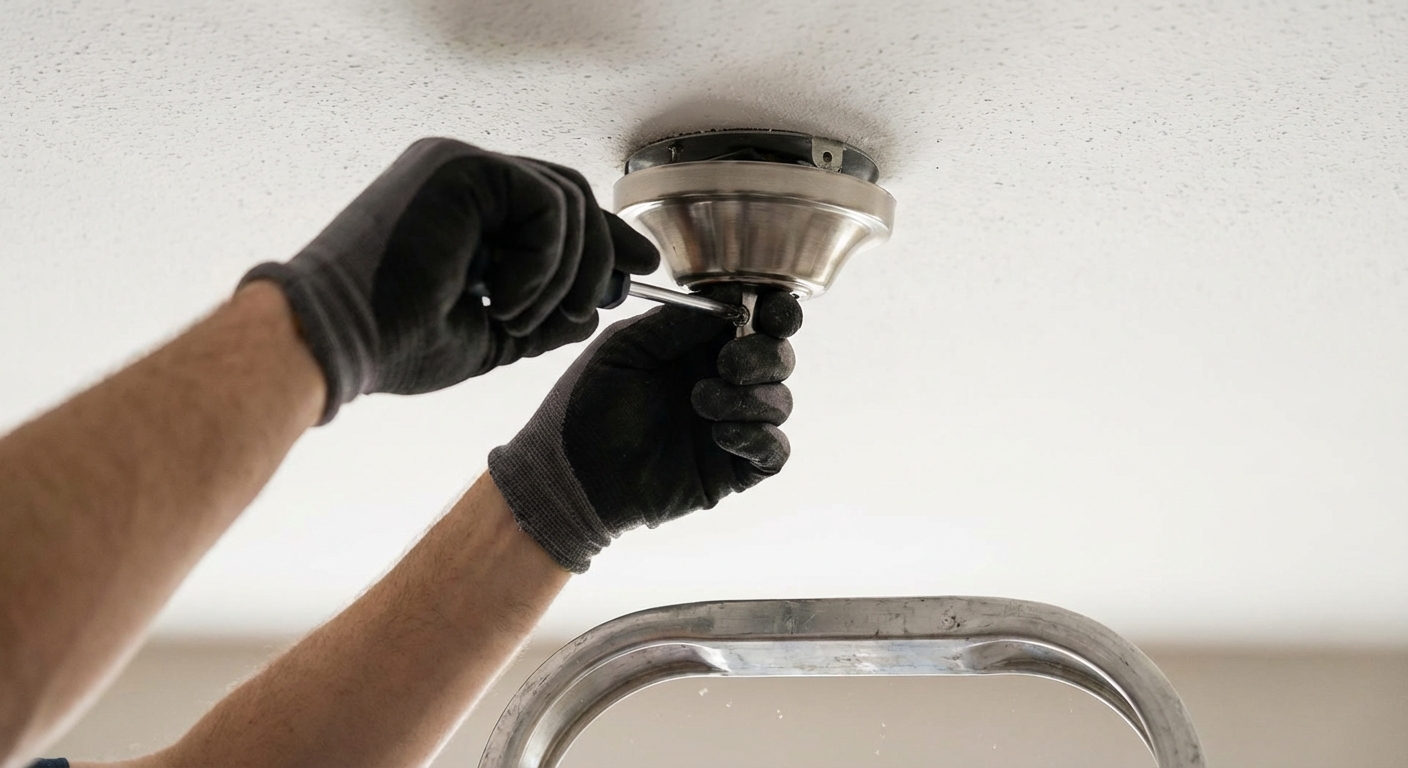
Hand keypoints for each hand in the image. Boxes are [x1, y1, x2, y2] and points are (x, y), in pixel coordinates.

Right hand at [241, 137, 658, 422]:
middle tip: (611, 297)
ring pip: (566, 201)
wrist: (337, 342)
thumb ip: (541, 316)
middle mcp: (462, 177)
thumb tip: (592, 312)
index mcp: (462, 208)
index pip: (552, 209)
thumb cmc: (392, 342)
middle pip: (568, 196)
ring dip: (564, 273)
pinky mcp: (463, 168)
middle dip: (602, 250)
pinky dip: (543, 261)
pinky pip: (547, 205)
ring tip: (523, 317)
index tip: (638, 270)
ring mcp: (460, 166)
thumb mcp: (489, 334)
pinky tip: (506, 298)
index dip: (601, 241)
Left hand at [488, 287, 802, 571]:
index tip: (771, 309)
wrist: (570, 475)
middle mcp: (724, 380)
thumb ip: (672, 324)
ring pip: (779, 401)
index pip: (757, 318)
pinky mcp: (735, 468)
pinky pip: (775, 450)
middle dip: (764, 354)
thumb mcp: (623, 349)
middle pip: (778, 356)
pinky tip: (721, 435)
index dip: (775, 310)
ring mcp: (732, 425)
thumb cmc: (586, 405)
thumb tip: (726, 302)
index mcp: (700, 344)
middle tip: (728, 363)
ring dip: (749, 398)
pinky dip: (759, 438)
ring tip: (702, 402)